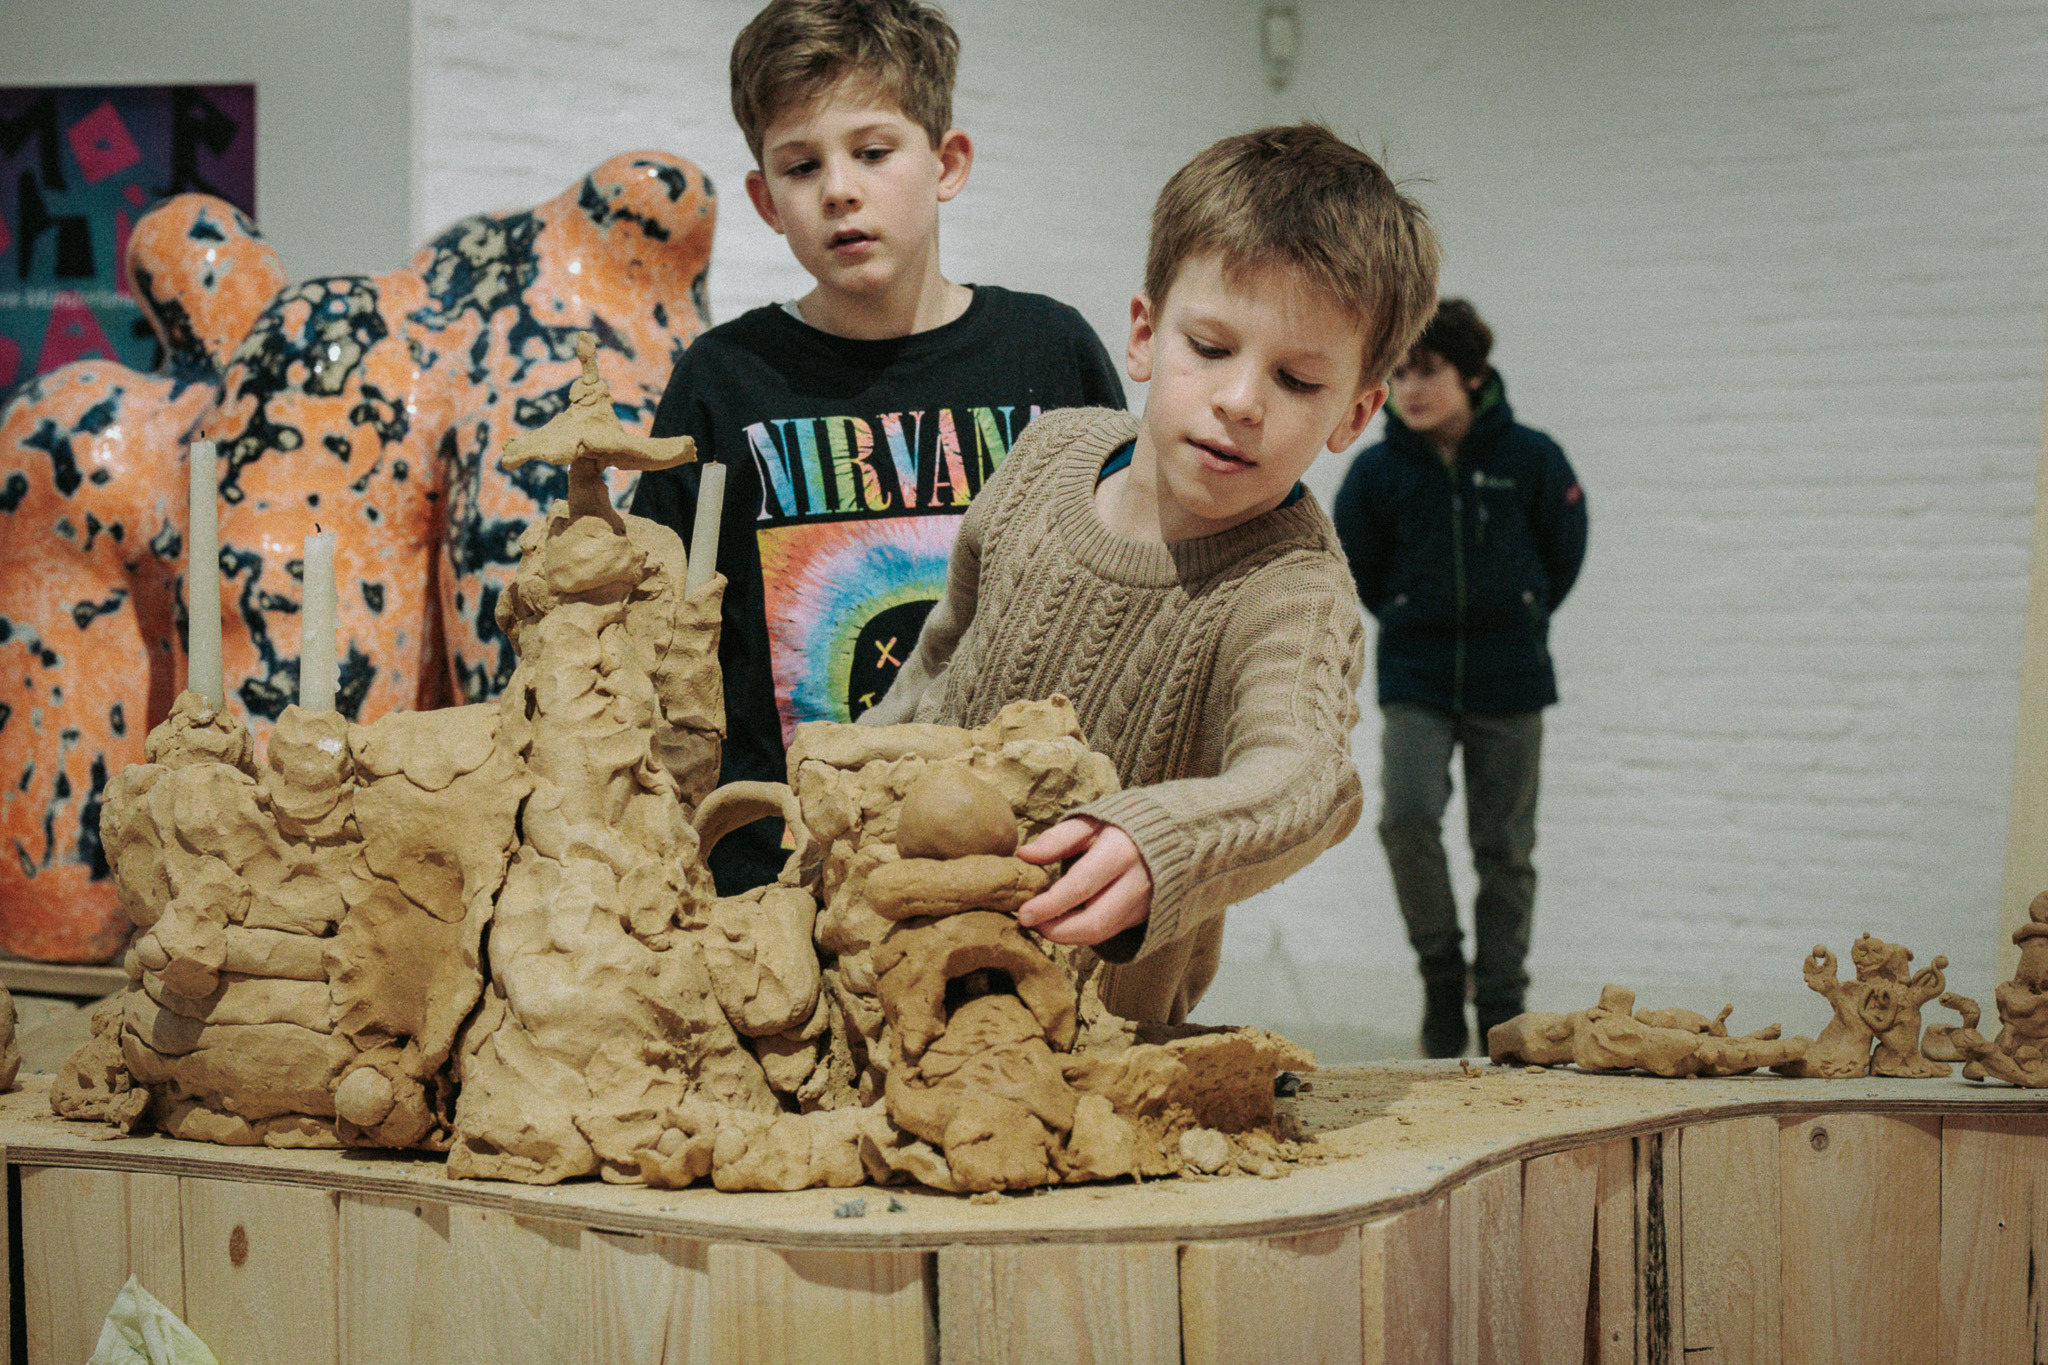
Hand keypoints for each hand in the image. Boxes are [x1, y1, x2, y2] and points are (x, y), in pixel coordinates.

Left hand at [1014, 817, 1151, 945]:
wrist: (1173, 837)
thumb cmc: (1121, 829)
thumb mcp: (1090, 823)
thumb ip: (1057, 839)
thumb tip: (1024, 854)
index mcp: (1120, 852)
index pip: (1080, 886)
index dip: (1050, 905)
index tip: (1024, 913)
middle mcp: (1137, 883)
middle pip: (1094, 922)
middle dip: (1056, 931)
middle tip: (1031, 924)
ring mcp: (1144, 904)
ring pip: (1102, 933)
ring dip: (1068, 935)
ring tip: (1044, 923)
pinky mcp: (1144, 917)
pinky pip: (1110, 932)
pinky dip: (1084, 932)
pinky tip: (1066, 921)